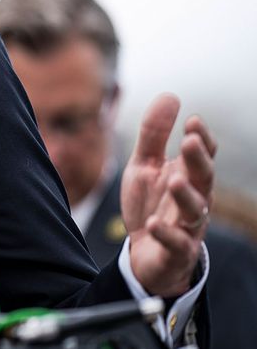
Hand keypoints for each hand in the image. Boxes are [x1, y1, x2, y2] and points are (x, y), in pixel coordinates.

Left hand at [121, 93, 216, 296]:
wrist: (144, 252)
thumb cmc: (150, 203)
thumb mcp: (144, 164)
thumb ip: (154, 133)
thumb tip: (171, 96)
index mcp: (188, 175)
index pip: (203, 155)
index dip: (201, 139)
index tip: (192, 120)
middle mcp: (194, 198)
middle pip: (204, 178)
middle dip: (198, 161)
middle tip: (189, 142)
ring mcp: (187, 226)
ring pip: (196, 210)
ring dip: (186, 195)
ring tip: (174, 179)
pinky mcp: (175, 251)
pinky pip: (176, 243)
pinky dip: (166, 233)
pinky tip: (153, 223)